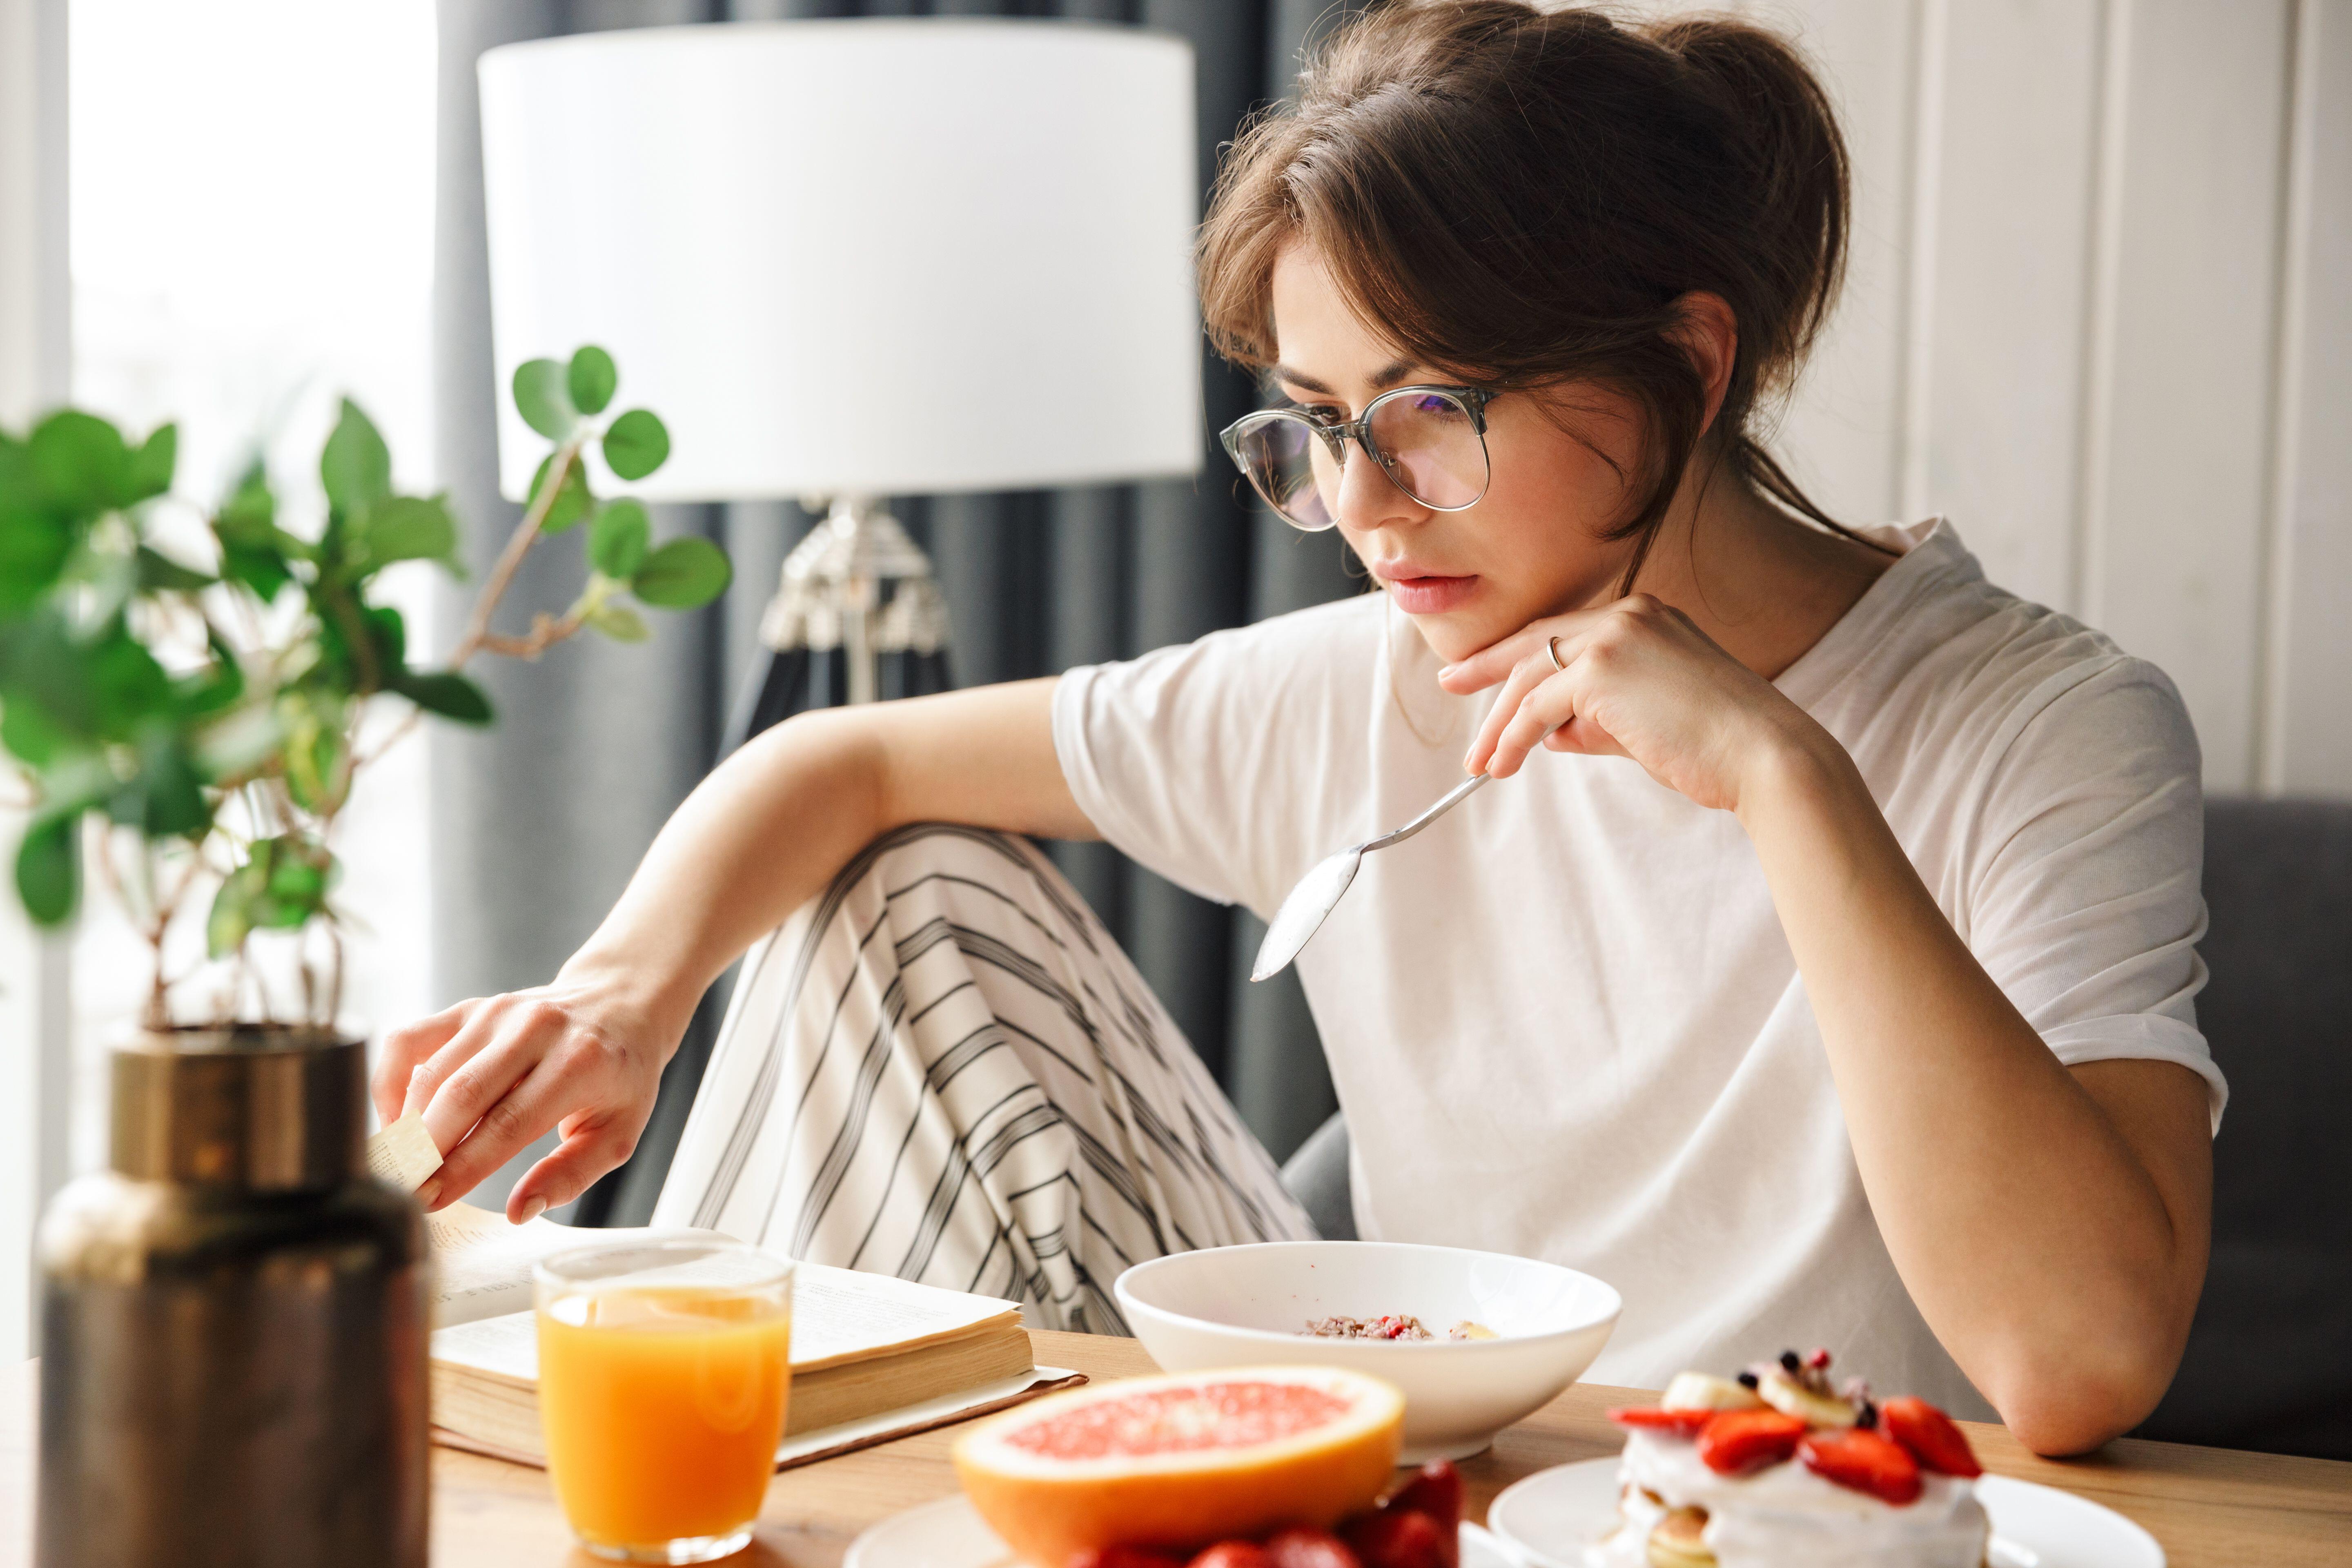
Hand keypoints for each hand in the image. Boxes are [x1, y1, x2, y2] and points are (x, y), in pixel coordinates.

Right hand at [370, 971, 679, 1221]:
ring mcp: (497, 1012)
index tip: (429, 1202)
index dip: (463, 1167)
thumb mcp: (619, 1132)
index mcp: (579, 1062)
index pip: (508, 1123)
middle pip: (461, 1095)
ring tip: (402, 1167)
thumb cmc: (620, 1076)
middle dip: (425, 1151)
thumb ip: (571, 1174)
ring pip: (431, 1072)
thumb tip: (521, 1210)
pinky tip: (399, 1120)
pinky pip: (409, 1040)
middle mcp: (534, 1029)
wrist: (621, 1004)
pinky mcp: (469, 1007)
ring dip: (407, 1125)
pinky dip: (391, 1082)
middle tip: (403, 1193)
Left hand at [1438, 594, 1823, 811]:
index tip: (1479, 671)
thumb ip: (1595, 722)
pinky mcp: (1601, 670)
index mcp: (1643, 617)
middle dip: (1487, 670)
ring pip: (1529, 676)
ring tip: (1481, 762)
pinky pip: (1537, 706)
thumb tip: (1550, 735)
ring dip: (1498, 722)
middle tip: (1449, 685)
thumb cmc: (1715, 746)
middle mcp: (1627, 614)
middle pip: (1536, 643)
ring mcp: (1614, 636)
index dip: (1516, 654)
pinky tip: (1503, 764)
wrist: (1764, 756)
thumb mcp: (1645, 725)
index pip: (1562, 633)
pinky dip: (1513, 737)